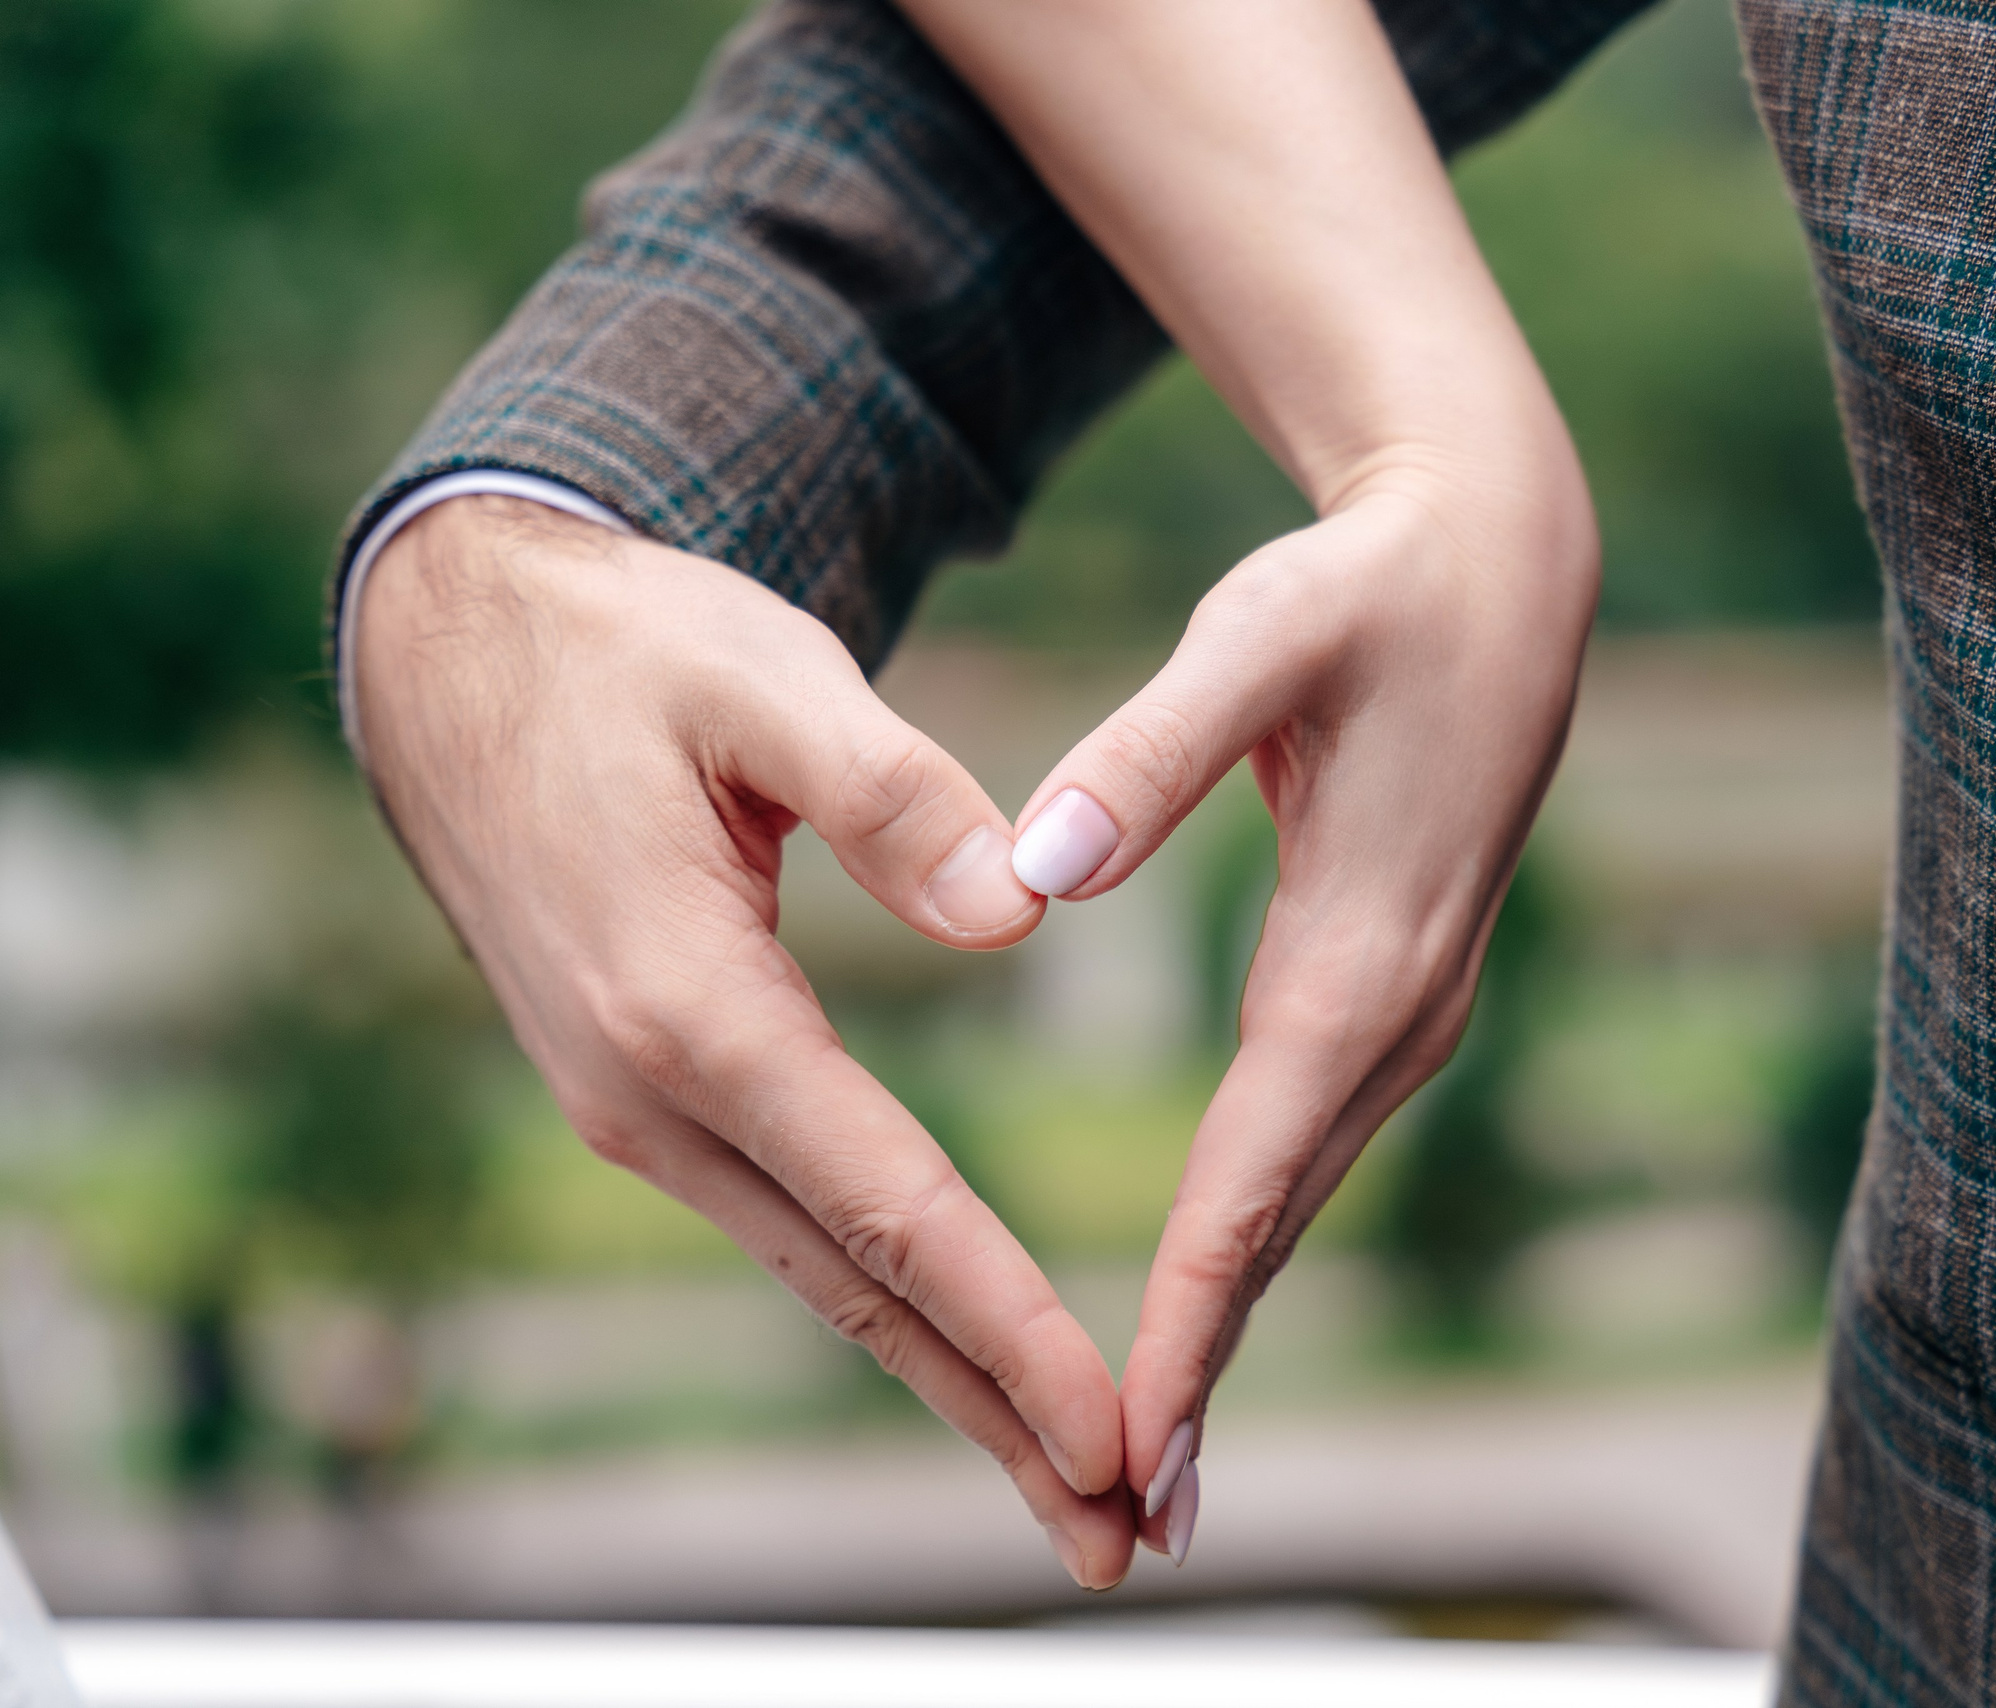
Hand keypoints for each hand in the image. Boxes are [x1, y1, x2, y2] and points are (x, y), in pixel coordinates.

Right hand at [353, 495, 1133, 1588]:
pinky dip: (885, 1299)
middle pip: (858, 1290)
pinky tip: (955, 1348)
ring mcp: (633, 1105)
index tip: (1111, 1423)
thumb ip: (896, 795)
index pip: (888, 1204)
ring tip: (1062, 1482)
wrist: (454, 651)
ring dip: (946, 1380)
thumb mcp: (767, 680)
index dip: (1007, 1324)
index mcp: (690, 1008)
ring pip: (821, 1273)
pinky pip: (787, 1220)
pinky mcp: (644, 1089)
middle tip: (1118, 1533)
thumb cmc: (627, 652)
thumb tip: (1023, 914)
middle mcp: (651, 1095)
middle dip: (995, 1415)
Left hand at [1006, 457, 1596, 1553]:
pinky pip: (1308, 1142)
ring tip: (1155, 1457)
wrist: (1507, 564)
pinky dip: (1254, 1233)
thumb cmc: (1371, 589)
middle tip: (1123, 1517)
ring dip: (1230, 1321)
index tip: (1124, 1432)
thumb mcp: (1264, 635)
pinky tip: (1202, 1297)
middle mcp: (1399, 1008)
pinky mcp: (1398, 987)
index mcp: (1360, 952)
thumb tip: (1034, 876)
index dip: (1185, 1311)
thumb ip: (1149, 752)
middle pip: (1283, 1220)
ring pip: (1300, 1193)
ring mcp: (1412, 1007)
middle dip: (1204, 1365)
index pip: (1251, 1170)